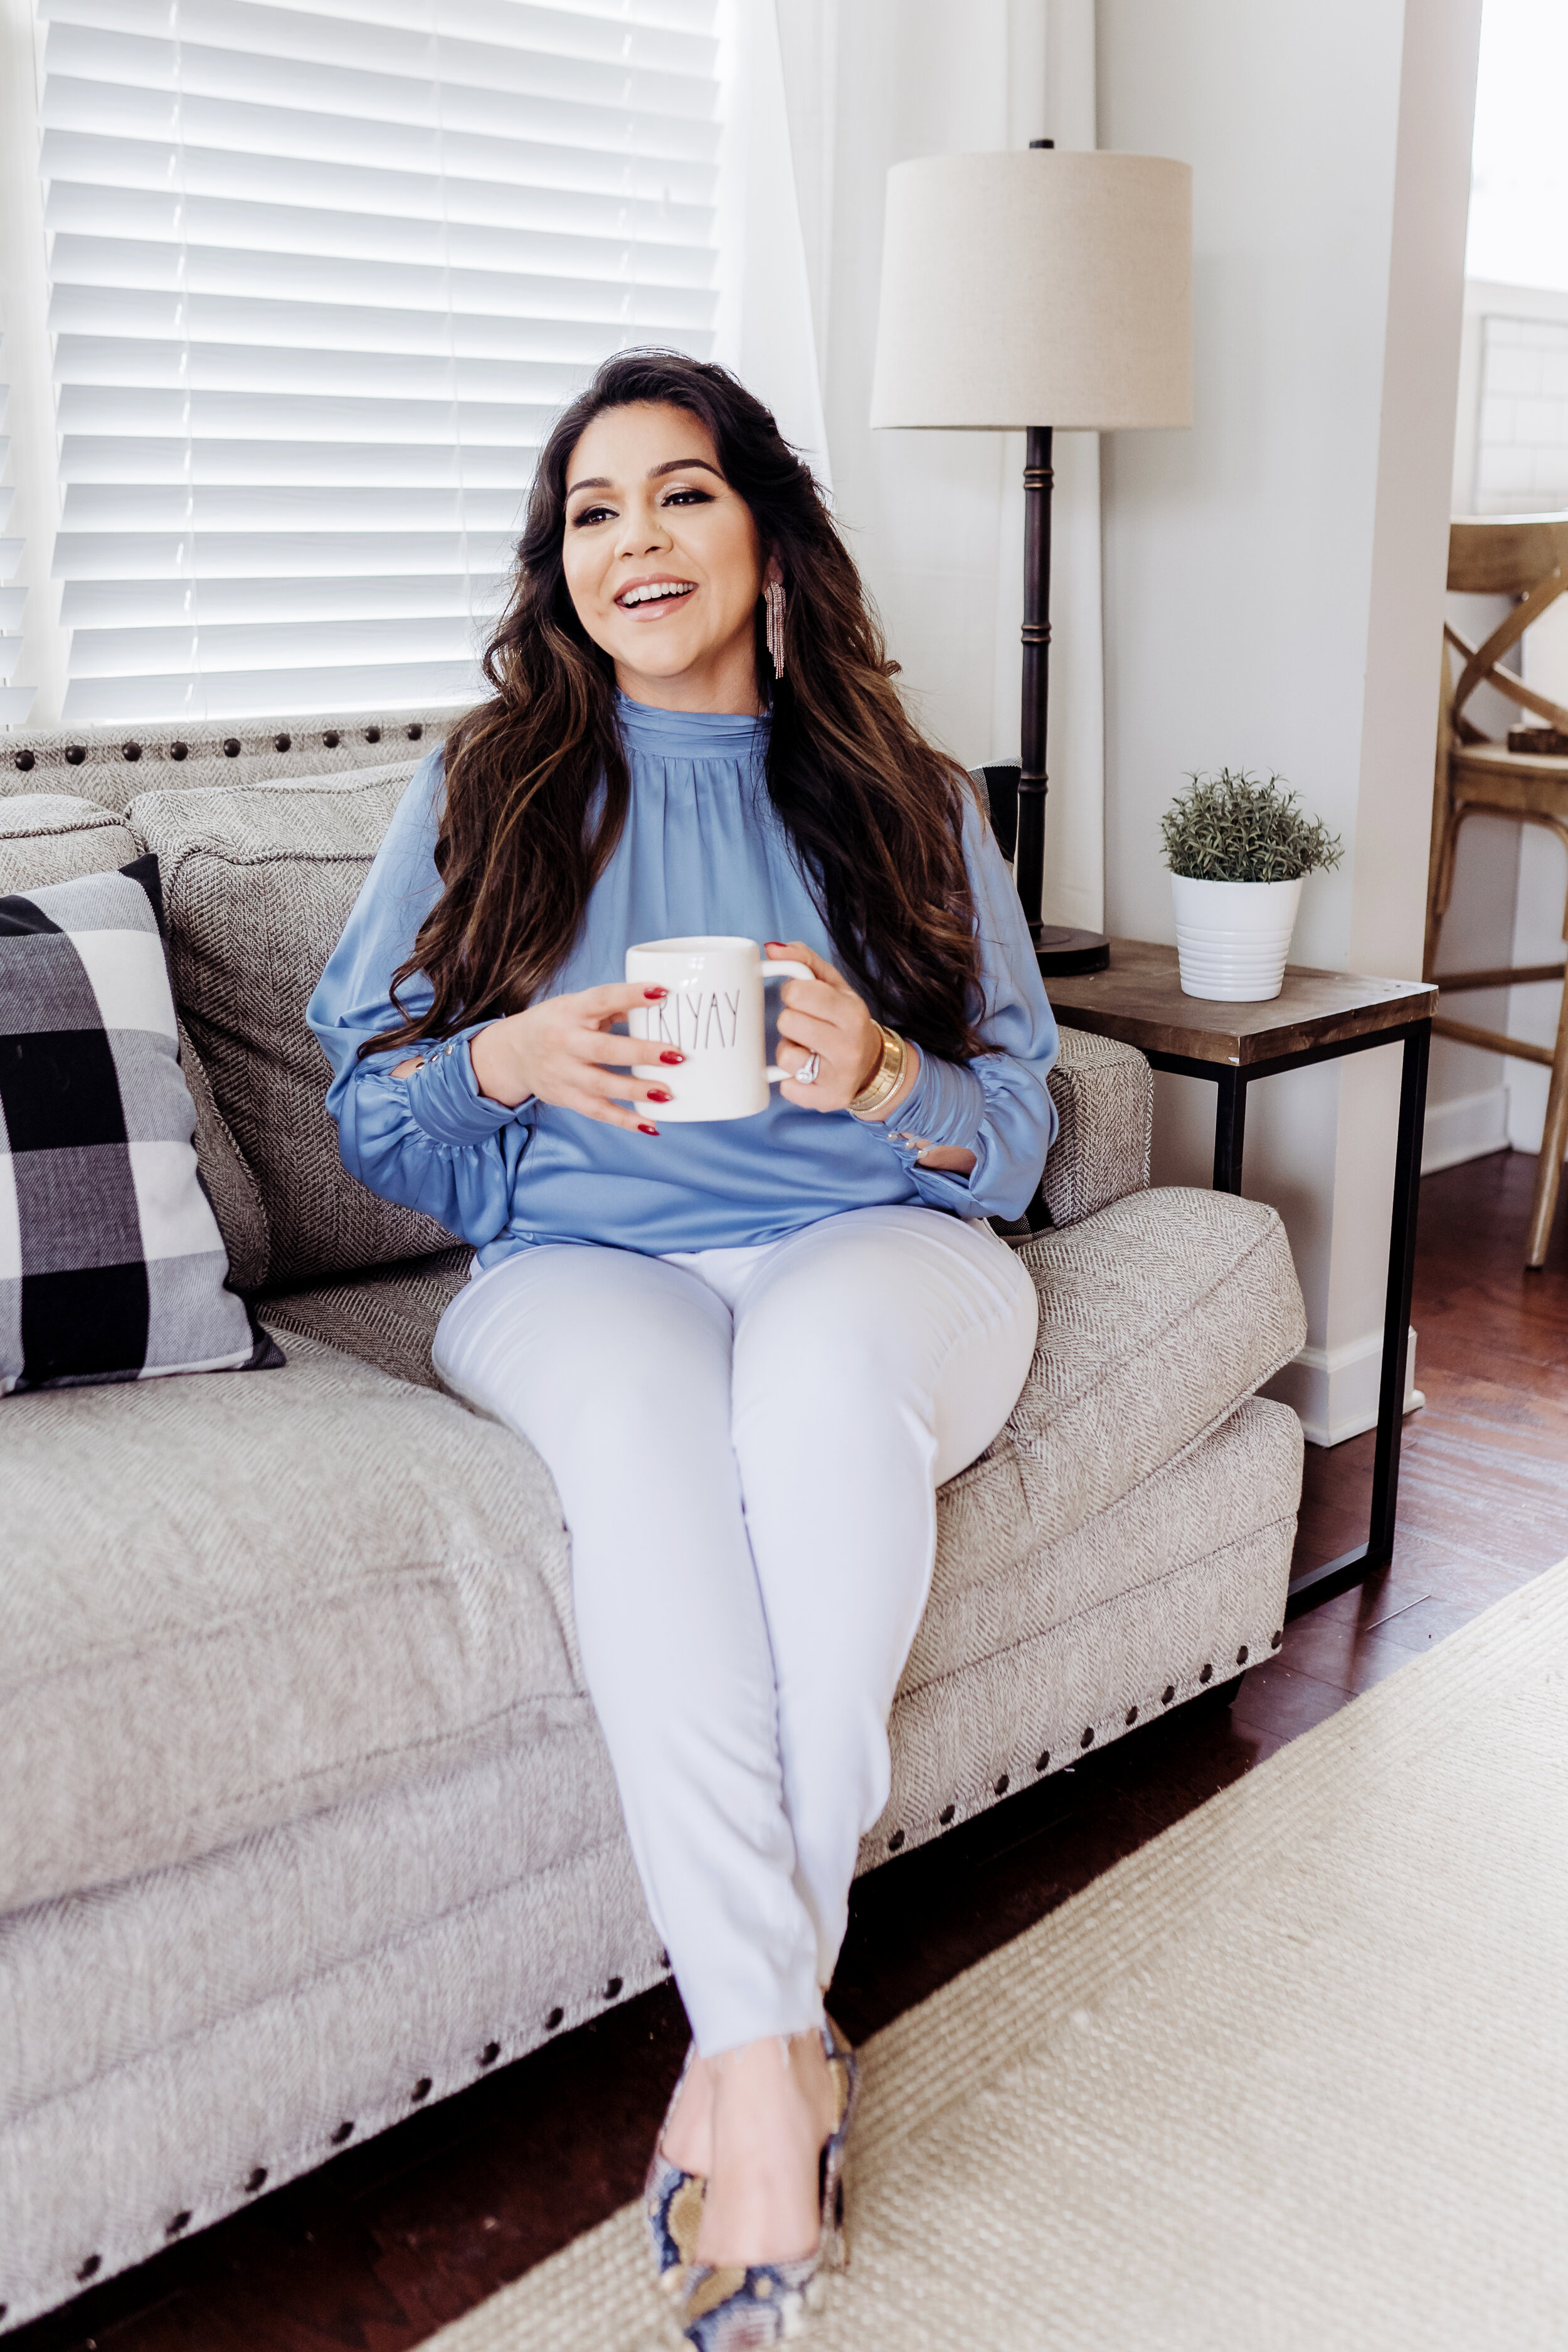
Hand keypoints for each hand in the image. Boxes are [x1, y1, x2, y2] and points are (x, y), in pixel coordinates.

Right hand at [406, 983, 681, 1134]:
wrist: (512, 1054)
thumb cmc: (556, 1024)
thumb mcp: (577, 1006)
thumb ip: (613, 1006)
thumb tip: (660, 1003)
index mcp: (570, 1011)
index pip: (602, 999)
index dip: (631, 995)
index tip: (663, 993)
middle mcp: (565, 1042)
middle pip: (604, 1049)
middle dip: (642, 1052)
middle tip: (677, 1055)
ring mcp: (563, 1073)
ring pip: (602, 1085)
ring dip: (636, 1090)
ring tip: (667, 1093)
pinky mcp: (566, 1097)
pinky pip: (597, 1112)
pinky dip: (625, 1120)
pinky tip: (651, 1125)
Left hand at [764, 941, 919, 1119]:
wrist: (872, 1065)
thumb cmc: (844, 1020)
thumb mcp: (833, 985)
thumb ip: (803, 961)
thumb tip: (771, 949)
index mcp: (852, 1012)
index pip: (798, 991)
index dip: (792, 993)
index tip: (802, 999)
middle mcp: (849, 1046)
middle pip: (788, 1022)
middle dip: (791, 1022)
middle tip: (805, 1026)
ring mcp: (839, 1077)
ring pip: (785, 1057)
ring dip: (789, 1051)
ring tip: (806, 1049)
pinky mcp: (826, 1100)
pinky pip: (786, 1088)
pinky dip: (791, 1079)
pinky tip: (808, 1072)